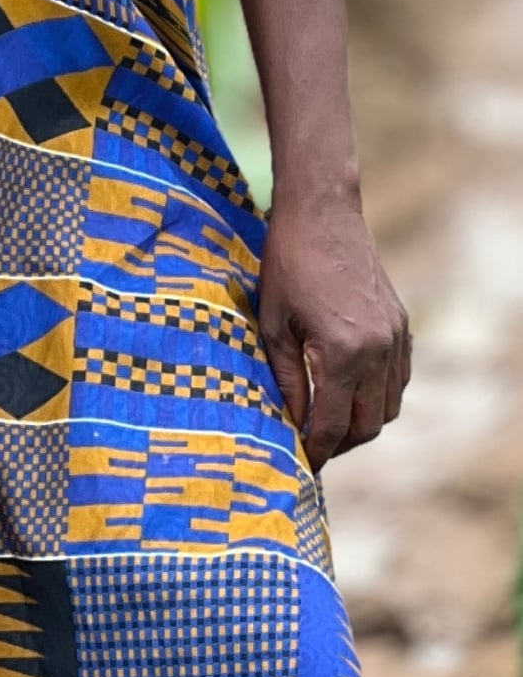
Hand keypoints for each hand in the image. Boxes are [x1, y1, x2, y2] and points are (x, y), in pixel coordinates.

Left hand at [259, 194, 410, 473]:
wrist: (322, 213)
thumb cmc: (287, 263)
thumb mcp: (274, 324)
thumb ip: (285, 379)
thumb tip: (292, 422)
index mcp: (343, 354)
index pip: (332, 424)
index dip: (316, 450)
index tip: (301, 463)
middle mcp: (378, 351)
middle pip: (368, 425)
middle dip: (340, 443)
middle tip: (313, 445)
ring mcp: (395, 337)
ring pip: (390, 406)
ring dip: (363, 422)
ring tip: (331, 422)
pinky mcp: (401, 324)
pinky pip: (400, 378)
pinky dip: (380, 395)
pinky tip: (353, 391)